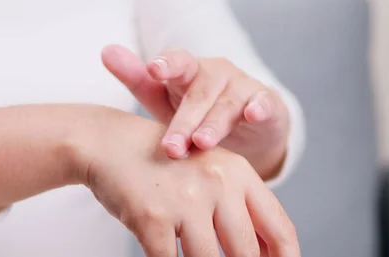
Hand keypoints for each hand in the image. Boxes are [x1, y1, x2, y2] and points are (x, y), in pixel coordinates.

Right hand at [75, 108, 298, 256]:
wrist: (109, 142)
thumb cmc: (161, 163)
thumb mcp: (209, 171)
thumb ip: (239, 207)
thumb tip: (268, 254)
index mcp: (238, 172)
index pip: (279, 228)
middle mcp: (217, 183)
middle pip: (247, 253)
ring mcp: (185, 200)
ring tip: (193, 255)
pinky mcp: (153, 216)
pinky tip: (164, 256)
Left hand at [101, 45, 289, 179]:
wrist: (243, 129)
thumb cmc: (193, 112)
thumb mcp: (163, 99)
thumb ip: (137, 78)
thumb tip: (105, 50)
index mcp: (188, 70)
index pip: (177, 61)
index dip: (166, 64)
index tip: (154, 70)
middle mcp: (215, 72)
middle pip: (199, 92)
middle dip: (184, 119)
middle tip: (170, 147)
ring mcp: (242, 86)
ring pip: (228, 102)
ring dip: (215, 122)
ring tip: (201, 143)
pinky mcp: (266, 102)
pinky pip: (263, 102)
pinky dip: (259, 107)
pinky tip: (252, 114)